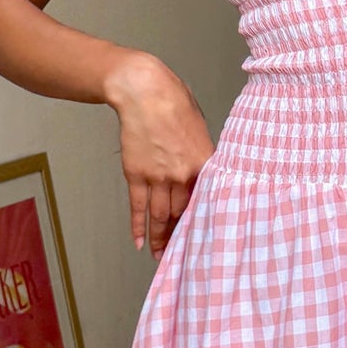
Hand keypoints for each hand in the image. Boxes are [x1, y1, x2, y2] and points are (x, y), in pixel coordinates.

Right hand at [104, 53, 212, 256]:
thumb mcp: (200, 129)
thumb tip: (205, 174)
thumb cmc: (175, 103)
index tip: (209, 239)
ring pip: (161, 215)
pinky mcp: (137, 174)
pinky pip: (138, 207)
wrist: (145, 92)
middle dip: (183, 236)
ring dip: (161, 238)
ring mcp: (158, 177)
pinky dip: (138, 227)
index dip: (208, 222)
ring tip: (161, 255)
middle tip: (184, 254)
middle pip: (184, 213)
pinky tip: (140, 242)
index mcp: (205, 163)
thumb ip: (203, 156)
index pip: (208, 201)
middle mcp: (183, 174)